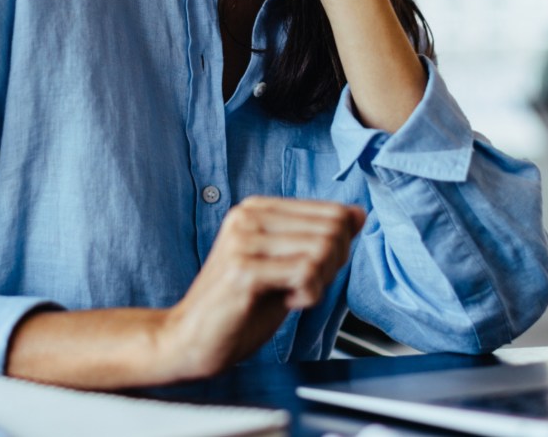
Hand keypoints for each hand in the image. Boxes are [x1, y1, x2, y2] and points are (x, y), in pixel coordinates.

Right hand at [159, 196, 365, 379]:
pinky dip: (308, 295)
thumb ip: (319, 237)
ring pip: (322, 248)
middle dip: (334, 265)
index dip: (339, 247)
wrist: (189, 339)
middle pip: (332, 229)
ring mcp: (244, 240)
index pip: (331, 211)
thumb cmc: (240, 307)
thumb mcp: (286, 265)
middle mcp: (248, 216)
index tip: (315, 270)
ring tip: (293, 293)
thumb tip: (358, 213)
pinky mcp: (243, 269)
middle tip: (306, 286)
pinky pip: (305, 273)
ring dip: (320, 281)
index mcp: (257, 208)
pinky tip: (286, 301)